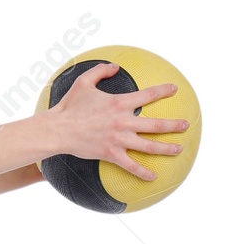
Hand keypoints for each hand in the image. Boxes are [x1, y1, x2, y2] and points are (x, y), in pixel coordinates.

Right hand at [47, 61, 189, 181]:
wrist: (58, 130)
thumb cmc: (69, 106)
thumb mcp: (84, 82)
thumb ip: (101, 71)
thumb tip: (115, 66)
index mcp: (120, 103)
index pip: (149, 95)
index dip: (164, 91)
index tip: (174, 90)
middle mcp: (124, 122)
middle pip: (156, 125)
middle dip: (174, 125)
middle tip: (185, 125)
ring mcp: (119, 139)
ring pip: (149, 146)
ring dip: (167, 148)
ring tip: (179, 149)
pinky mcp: (111, 154)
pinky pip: (131, 165)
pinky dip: (143, 172)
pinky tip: (153, 177)